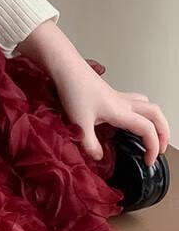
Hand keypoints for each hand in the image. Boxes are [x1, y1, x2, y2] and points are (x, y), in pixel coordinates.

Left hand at [53, 68, 170, 166]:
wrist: (66, 68)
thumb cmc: (73, 89)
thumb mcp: (79, 122)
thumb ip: (89, 143)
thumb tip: (99, 157)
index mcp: (120, 111)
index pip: (148, 130)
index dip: (153, 147)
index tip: (148, 162)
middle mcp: (123, 103)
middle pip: (156, 114)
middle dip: (164, 133)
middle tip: (160, 148)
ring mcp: (118, 97)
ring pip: (148, 105)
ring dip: (155, 120)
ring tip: (153, 134)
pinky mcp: (110, 94)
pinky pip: (135, 102)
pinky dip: (141, 112)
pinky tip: (130, 119)